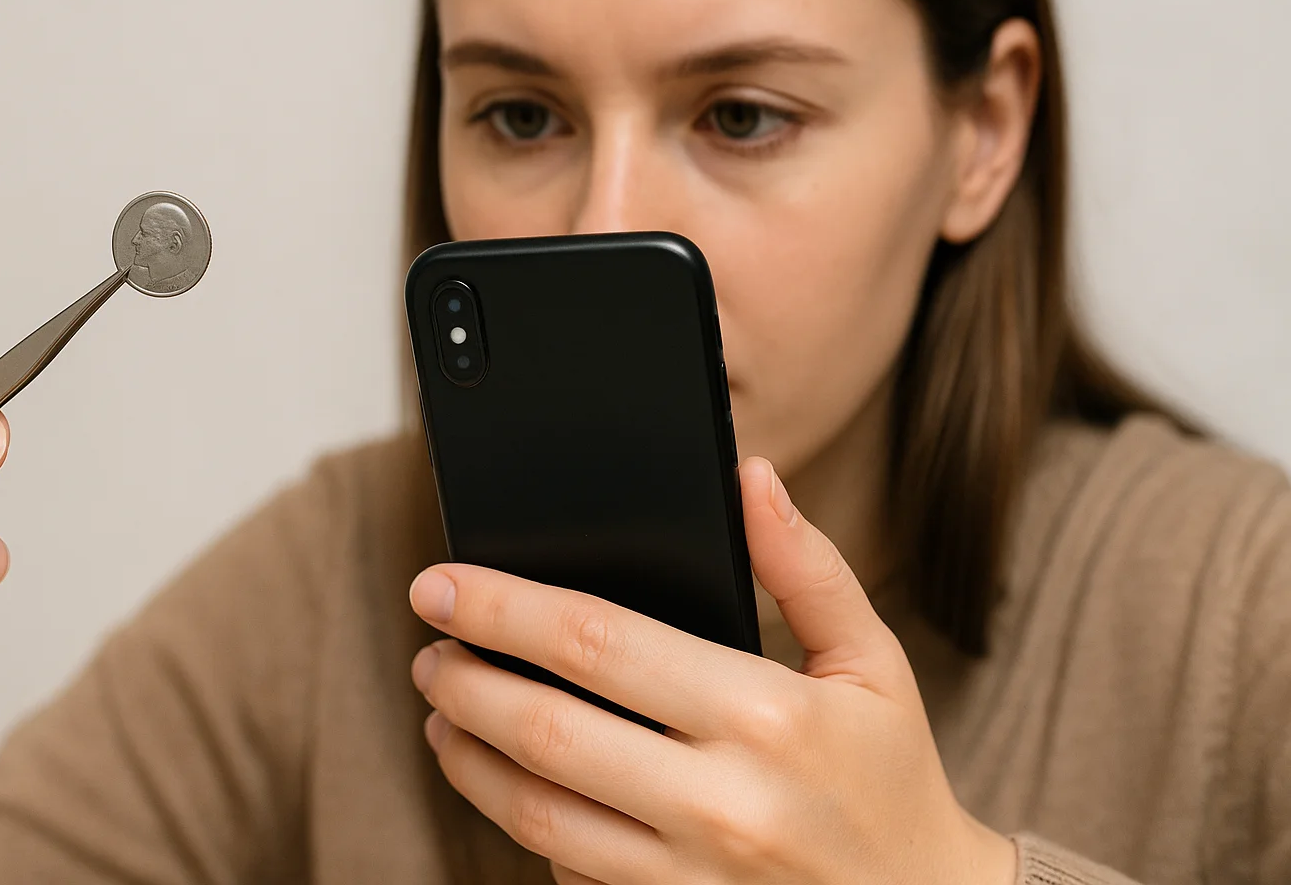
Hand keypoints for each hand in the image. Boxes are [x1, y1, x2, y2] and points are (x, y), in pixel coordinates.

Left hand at [408, 456, 1015, 884]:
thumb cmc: (890, 779)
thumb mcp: (873, 662)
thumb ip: (806, 566)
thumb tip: (749, 475)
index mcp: (766, 716)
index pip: (597, 642)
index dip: (502, 605)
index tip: (441, 583)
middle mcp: (720, 804)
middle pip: (546, 729)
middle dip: (464, 680)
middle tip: (430, 648)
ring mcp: (690, 878)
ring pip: (535, 813)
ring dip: (468, 757)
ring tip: (442, 714)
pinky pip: (566, 875)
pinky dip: (522, 825)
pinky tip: (507, 784)